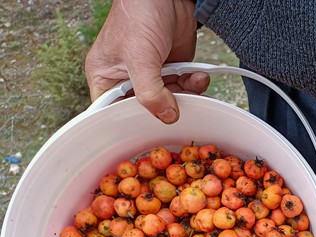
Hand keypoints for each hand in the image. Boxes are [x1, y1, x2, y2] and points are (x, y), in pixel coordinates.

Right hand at [85, 0, 209, 122]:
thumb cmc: (139, 15)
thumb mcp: (140, 57)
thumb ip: (149, 92)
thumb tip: (166, 116)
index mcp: (107, 78)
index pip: (112, 113)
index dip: (127, 124)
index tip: (145, 131)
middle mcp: (129, 80)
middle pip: (145, 112)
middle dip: (164, 110)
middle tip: (176, 106)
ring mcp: (153, 77)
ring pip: (170, 103)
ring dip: (185, 96)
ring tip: (190, 81)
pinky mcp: (173, 72)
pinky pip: (185, 90)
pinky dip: (194, 85)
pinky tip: (197, 75)